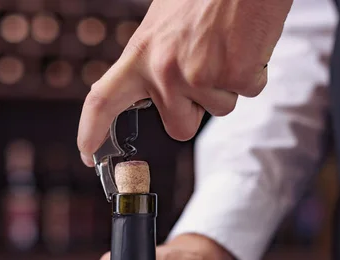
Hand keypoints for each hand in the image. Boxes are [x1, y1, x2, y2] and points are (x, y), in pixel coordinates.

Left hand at [77, 0, 291, 164]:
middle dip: (194, 113)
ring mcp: (200, 76)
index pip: (102, 101)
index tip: (87, 154)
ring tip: (227, 44)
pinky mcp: (236, 76)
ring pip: (219, 108)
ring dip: (227, 84)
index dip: (90, 133)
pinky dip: (252, 72)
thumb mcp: (162, 24)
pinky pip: (248, 92)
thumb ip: (154, 60)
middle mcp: (165, 71)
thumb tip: (158, 92)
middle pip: (179, 127)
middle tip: (205, 74)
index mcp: (141, 54)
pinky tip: (246, 43)